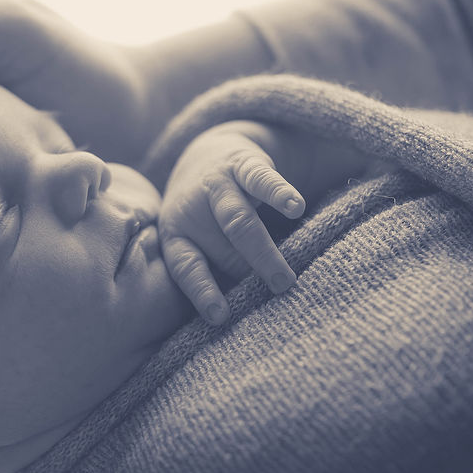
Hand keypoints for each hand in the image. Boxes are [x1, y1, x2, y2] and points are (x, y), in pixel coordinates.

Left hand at [158, 120, 304, 325]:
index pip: (186, 266)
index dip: (202, 290)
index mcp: (177, 233)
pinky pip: (260, 179)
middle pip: (220, 248)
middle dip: (245, 273)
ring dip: (261, 251)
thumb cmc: (208, 217)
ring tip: (285, 278)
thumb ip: (218, 271)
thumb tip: (243, 318)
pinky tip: (295, 207)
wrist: (207, 153)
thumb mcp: (200, 241)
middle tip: (273, 296)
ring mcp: (216, 185)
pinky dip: (278, 193)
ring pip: (238, 220)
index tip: (219, 317)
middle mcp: (192, 209)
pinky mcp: (243, 164)